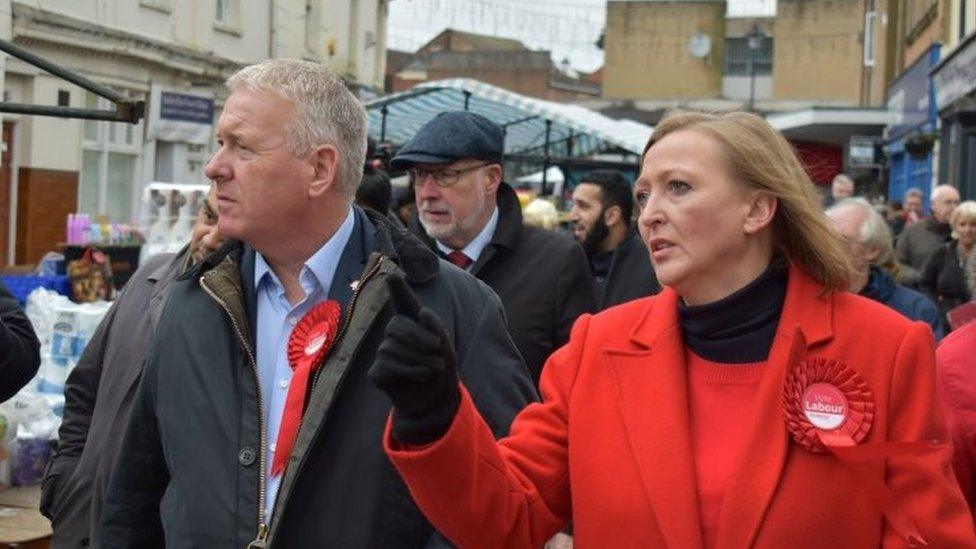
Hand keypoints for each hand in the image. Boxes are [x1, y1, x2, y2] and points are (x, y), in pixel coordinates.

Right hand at [369, 274, 459, 443]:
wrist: (436, 400)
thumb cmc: (440, 369)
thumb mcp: (446, 347)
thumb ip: (437, 328)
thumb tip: (423, 312)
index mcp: (412, 323)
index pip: (402, 302)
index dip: (397, 289)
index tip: (391, 275)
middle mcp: (394, 334)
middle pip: (397, 325)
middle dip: (420, 338)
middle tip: (436, 352)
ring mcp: (383, 352)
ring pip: (393, 346)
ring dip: (420, 358)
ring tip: (432, 368)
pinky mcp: (377, 372)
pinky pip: (388, 364)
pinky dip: (410, 370)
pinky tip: (420, 375)